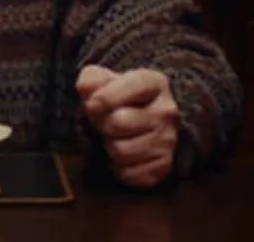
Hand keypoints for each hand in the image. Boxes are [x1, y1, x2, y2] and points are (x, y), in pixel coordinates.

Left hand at [76, 65, 179, 188]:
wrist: (141, 122)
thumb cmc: (117, 98)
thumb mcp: (103, 80)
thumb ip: (92, 79)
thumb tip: (85, 87)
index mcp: (154, 83)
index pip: (130, 87)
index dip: (104, 97)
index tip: (93, 103)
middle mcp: (166, 111)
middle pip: (118, 122)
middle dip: (104, 124)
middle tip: (106, 122)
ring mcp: (168, 140)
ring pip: (121, 151)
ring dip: (110, 147)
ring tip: (116, 137)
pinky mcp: (164, 165)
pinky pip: (129, 173)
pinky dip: (119, 168)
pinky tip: (124, 155)